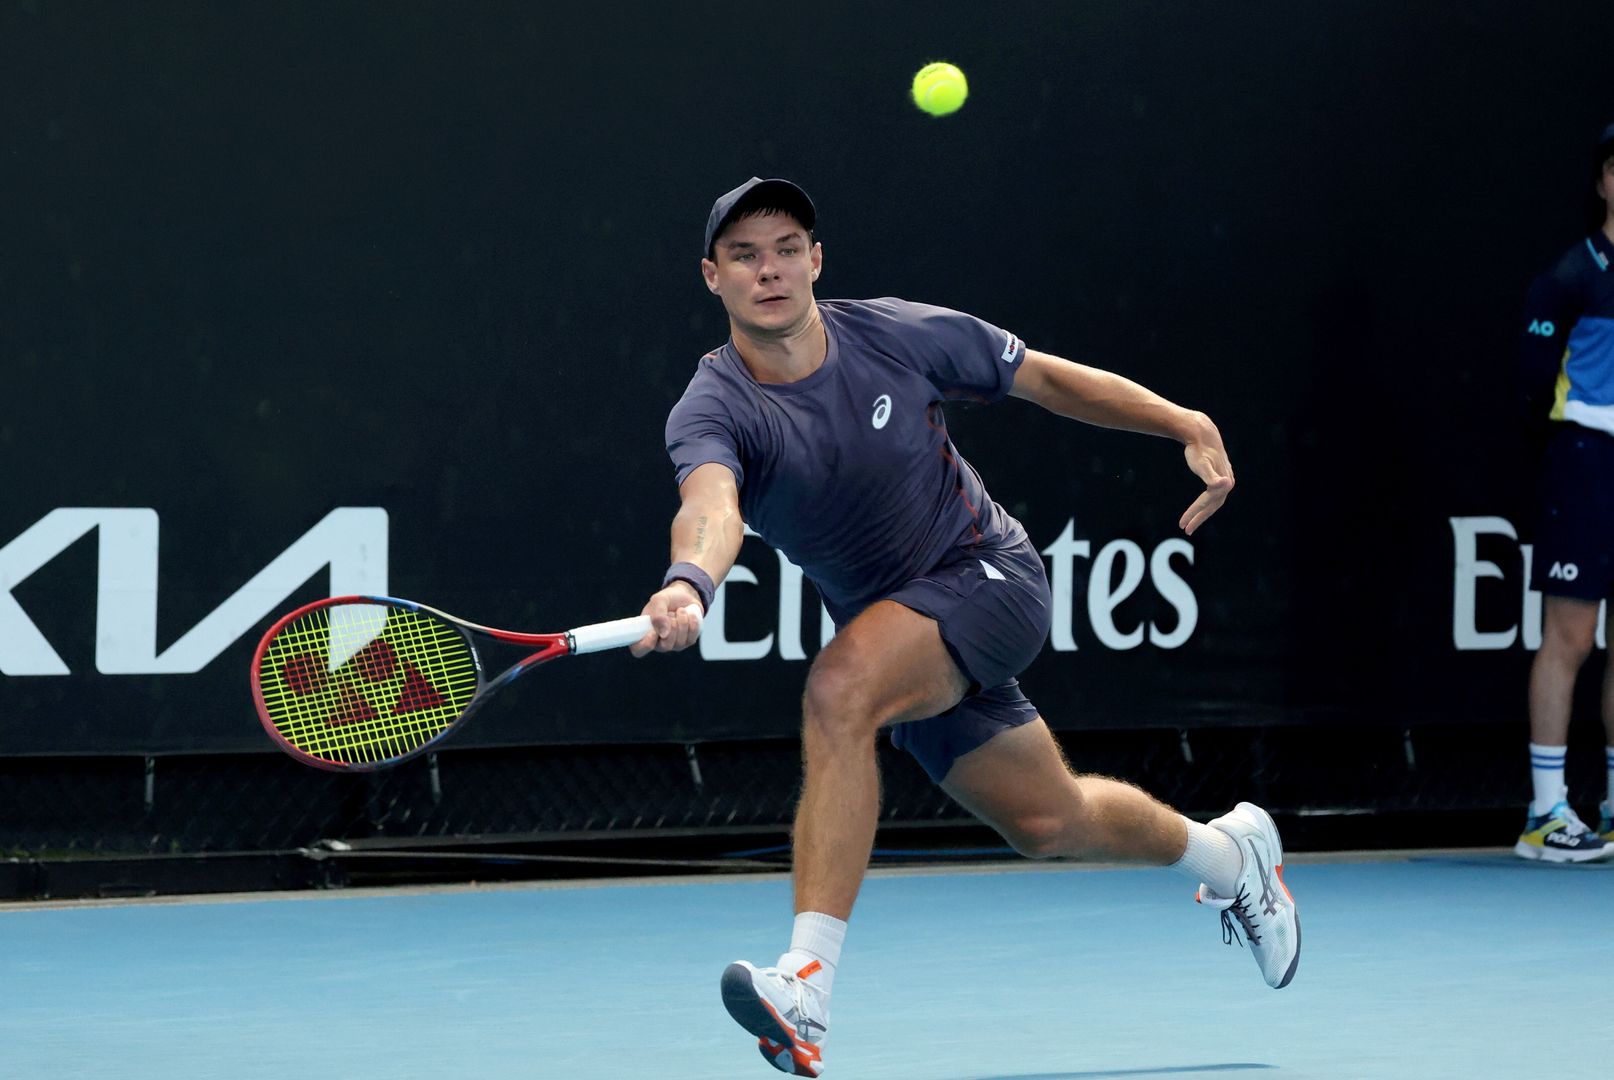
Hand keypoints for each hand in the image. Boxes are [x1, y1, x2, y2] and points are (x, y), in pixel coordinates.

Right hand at [629, 583, 705, 656]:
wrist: (684, 596)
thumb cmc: (668, 599)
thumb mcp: (659, 600)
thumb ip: (657, 615)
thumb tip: (663, 634)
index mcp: (645, 633)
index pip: (638, 650)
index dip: (645, 645)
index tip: (653, 632)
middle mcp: (658, 642)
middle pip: (665, 646)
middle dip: (671, 626)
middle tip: (671, 613)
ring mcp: (674, 644)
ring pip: (680, 642)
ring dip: (682, 621)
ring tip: (679, 611)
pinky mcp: (687, 641)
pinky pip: (691, 637)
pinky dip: (692, 623)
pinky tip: (689, 615)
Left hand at [1178, 413, 1233, 535]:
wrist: (1202, 433)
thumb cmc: (1199, 451)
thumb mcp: (1202, 465)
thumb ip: (1213, 478)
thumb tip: (1227, 485)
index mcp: (1223, 484)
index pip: (1207, 504)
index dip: (1194, 514)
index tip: (1182, 524)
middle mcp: (1227, 482)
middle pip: (1212, 505)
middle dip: (1199, 517)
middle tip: (1185, 528)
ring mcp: (1225, 478)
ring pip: (1214, 500)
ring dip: (1203, 511)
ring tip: (1190, 519)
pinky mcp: (1221, 474)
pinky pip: (1214, 492)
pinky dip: (1207, 501)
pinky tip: (1201, 503)